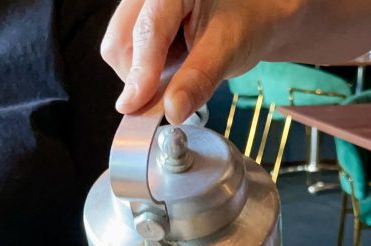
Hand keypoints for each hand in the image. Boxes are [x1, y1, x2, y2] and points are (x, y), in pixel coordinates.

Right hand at [103, 0, 281, 123]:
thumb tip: (172, 110)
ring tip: (179, 70)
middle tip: (169, 95)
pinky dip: (144, 71)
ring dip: (142, 76)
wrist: (251, 18)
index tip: (134, 105)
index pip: (148, 30)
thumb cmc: (244, 23)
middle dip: (139, 76)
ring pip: (118, 50)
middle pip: (121, 40)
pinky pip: (126, 53)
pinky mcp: (136, 21)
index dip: (141, 72)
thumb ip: (198, 80)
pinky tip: (170, 66)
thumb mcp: (228, 50)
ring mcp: (140, 5)